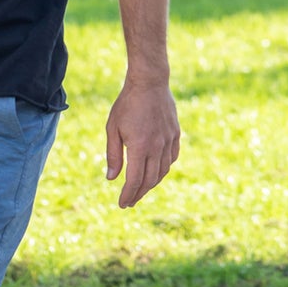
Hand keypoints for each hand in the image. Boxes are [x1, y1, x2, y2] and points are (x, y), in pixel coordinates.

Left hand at [105, 77, 180, 207]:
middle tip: (130, 202)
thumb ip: (113, 155)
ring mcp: (169, 141)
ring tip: (141, 189)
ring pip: (162, 171)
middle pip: (150, 180)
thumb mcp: (113, 128)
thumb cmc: (127, 104)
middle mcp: (157, 147)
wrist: (150, 82)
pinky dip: (164, 169)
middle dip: (139, 193)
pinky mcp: (175, 134)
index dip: (128, 194)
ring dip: (152, 184)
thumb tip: (112, 178)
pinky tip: (156, 171)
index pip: (135, 180)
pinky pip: (172, 158)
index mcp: (140, 147)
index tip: (122, 204)